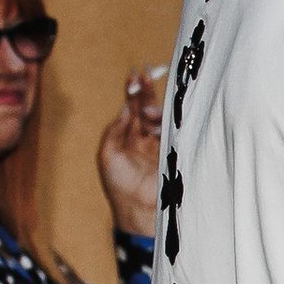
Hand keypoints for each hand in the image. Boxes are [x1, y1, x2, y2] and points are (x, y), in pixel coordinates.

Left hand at [98, 66, 165, 235]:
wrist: (140, 209)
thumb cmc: (119, 185)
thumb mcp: (108, 154)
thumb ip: (115, 129)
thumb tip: (126, 108)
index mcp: (128, 140)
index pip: (132, 110)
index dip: (133, 92)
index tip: (135, 74)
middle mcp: (145, 140)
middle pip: (148, 109)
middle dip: (147, 92)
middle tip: (146, 75)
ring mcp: (161, 146)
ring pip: (161, 118)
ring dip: (155, 109)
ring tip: (149, 112)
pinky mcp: (175, 152)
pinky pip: (175, 131)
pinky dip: (168, 121)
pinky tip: (161, 117)